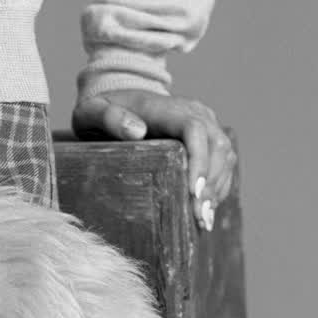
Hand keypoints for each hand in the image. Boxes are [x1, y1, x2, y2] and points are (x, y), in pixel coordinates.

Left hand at [71, 90, 239, 230]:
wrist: (119, 98)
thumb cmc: (102, 110)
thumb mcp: (92, 111)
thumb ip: (109, 118)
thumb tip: (137, 130)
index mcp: (166, 107)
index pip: (194, 129)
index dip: (199, 160)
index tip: (194, 192)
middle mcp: (192, 110)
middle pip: (216, 144)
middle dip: (211, 182)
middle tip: (198, 216)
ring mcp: (204, 121)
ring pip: (225, 153)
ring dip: (218, 187)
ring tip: (203, 219)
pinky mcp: (208, 134)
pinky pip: (224, 159)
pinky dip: (220, 184)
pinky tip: (208, 208)